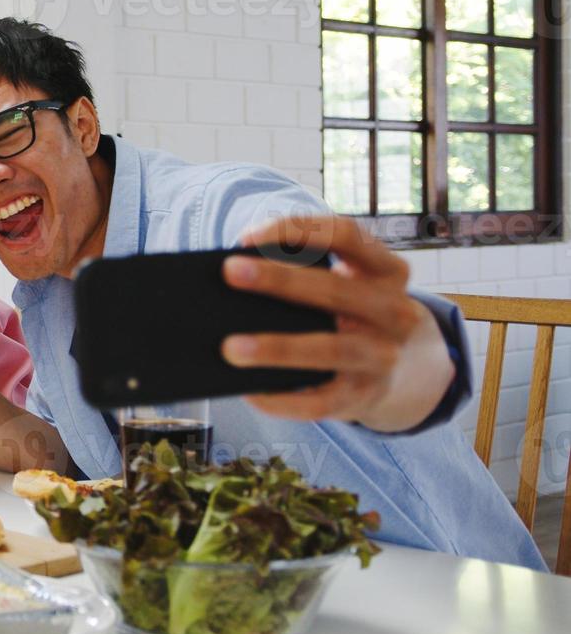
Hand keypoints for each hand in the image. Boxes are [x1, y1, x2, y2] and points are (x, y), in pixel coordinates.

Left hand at [221, 214, 452, 430]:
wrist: (405, 370)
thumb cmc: (352, 314)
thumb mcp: (350, 285)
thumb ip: (311, 274)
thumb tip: (237, 279)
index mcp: (387, 271)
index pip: (347, 235)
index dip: (298, 230)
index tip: (247, 237)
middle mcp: (395, 312)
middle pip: (335, 290)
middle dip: (280, 279)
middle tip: (229, 272)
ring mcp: (384, 357)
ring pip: (330, 350)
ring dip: (278, 348)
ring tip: (230, 347)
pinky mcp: (365, 396)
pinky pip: (321, 402)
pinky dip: (283, 399)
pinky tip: (250, 392)